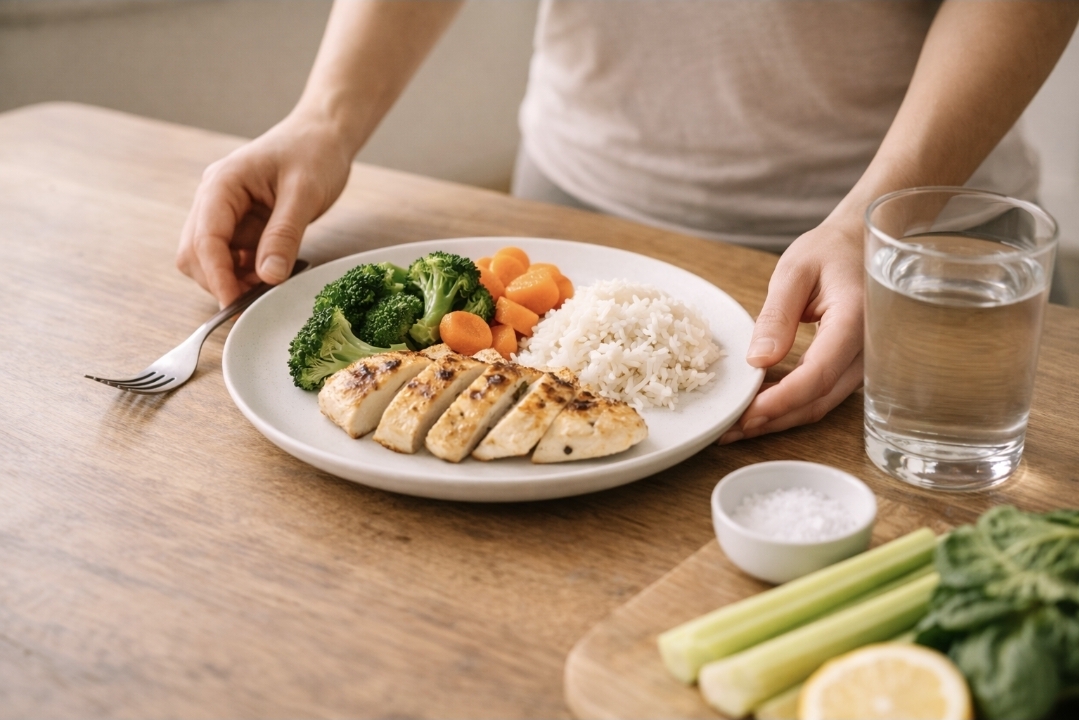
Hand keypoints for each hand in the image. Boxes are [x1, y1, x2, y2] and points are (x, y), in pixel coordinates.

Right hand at [176, 111, 354, 305]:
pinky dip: (246, 273)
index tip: (235, 305)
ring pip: (210, 260)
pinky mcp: (241, 224)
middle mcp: (214, 199)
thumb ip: (284, 235)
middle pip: (195, 254)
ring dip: (233, 279)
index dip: (217, 276)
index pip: (204, 239)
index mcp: (222, 185)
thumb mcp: (304, 194)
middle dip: (220, 281)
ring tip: (271, 283)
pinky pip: (233, 257)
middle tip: (256, 301)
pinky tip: (272, 273)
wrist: (323, 136)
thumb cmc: (314, 153)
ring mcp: (225, 213)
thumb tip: (268, 277)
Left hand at [719, 220, 864, 442]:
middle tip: (730, 430)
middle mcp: (866, 348)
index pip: (819, 373)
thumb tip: (759, 361)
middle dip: (773, 419)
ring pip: (821, 404)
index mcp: (855, 320)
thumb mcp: (794, 270)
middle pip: (819, 399)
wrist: (860, 243)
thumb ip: (777, 315)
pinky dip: (790, 404)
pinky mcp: (850, 365)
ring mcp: (862, 361)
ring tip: (737, 425)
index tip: (747, 413)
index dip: (782, 399)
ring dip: (780, 418)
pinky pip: (822, 393)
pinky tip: (758, 405)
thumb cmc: (829, 250)